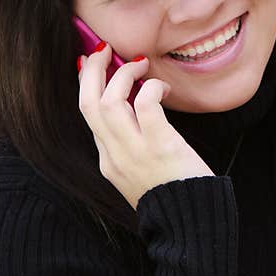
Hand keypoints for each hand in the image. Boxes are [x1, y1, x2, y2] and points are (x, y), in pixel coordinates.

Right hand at [77, 43, 214, 208]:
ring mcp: (134, 152)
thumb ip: (133, 146)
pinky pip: (146, 104)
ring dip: (122, 74)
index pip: (87, 115)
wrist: (189, 226)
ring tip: (140, 64)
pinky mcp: (160, 146)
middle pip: (87, 103)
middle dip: (91, 70)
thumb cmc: (175, 196)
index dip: (87, 84)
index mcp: (108, 162)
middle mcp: (113, 155)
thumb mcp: (142, 174)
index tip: (92, 63)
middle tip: (104, 49)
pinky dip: (151, 88)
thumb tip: (138, 108)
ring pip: (109, 100)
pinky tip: (164, 87)